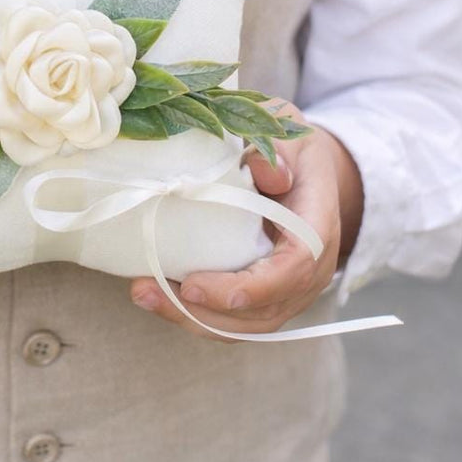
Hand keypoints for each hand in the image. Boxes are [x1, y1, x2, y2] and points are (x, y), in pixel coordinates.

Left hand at [128, 99, 357, 341]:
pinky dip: (194, 315)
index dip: (248, 287)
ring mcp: (288, 292)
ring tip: (143, 294)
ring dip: (190, 318)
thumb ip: (278, 149)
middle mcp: (310, 272)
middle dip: (203, 311)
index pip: (292, 271)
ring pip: (243, 327)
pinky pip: (233, 322)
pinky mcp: (265, 299)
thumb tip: (267, 172)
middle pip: (261, 312)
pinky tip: (157, 296)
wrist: (308, 174)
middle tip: (147, 290)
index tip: (195, 284)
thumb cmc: (294, 151)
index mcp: (317, 230)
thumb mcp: (290, 134)